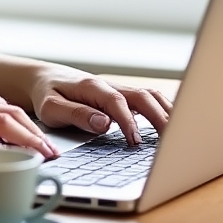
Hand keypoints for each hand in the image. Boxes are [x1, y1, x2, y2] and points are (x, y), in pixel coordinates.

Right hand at [0, 83, 58, 168]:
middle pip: (11, 112)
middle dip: (37, 133)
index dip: (29, 124)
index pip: (4, 105)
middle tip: (52, 153)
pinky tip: (14, 165)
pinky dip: (3, 153)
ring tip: (43, 159)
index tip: (43, 142)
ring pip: (4, 123)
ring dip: (30, 142)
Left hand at [29, 66, 172, 145]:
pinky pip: (147, 100)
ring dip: (166, 113)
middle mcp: (109, 86)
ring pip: (150, 96)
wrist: (41, 79)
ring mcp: (117, 90)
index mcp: (92, 87)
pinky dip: (163, 110)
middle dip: (159, 118)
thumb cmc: (46, 94)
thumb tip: (104, 124)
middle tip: (171, 144)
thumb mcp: (51, 107)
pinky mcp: (121, 96)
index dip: (129, 121)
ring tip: (181, 136)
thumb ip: (76, 114)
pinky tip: (173, 127)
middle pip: (143, 96)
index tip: (134, 142)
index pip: (117, 102)